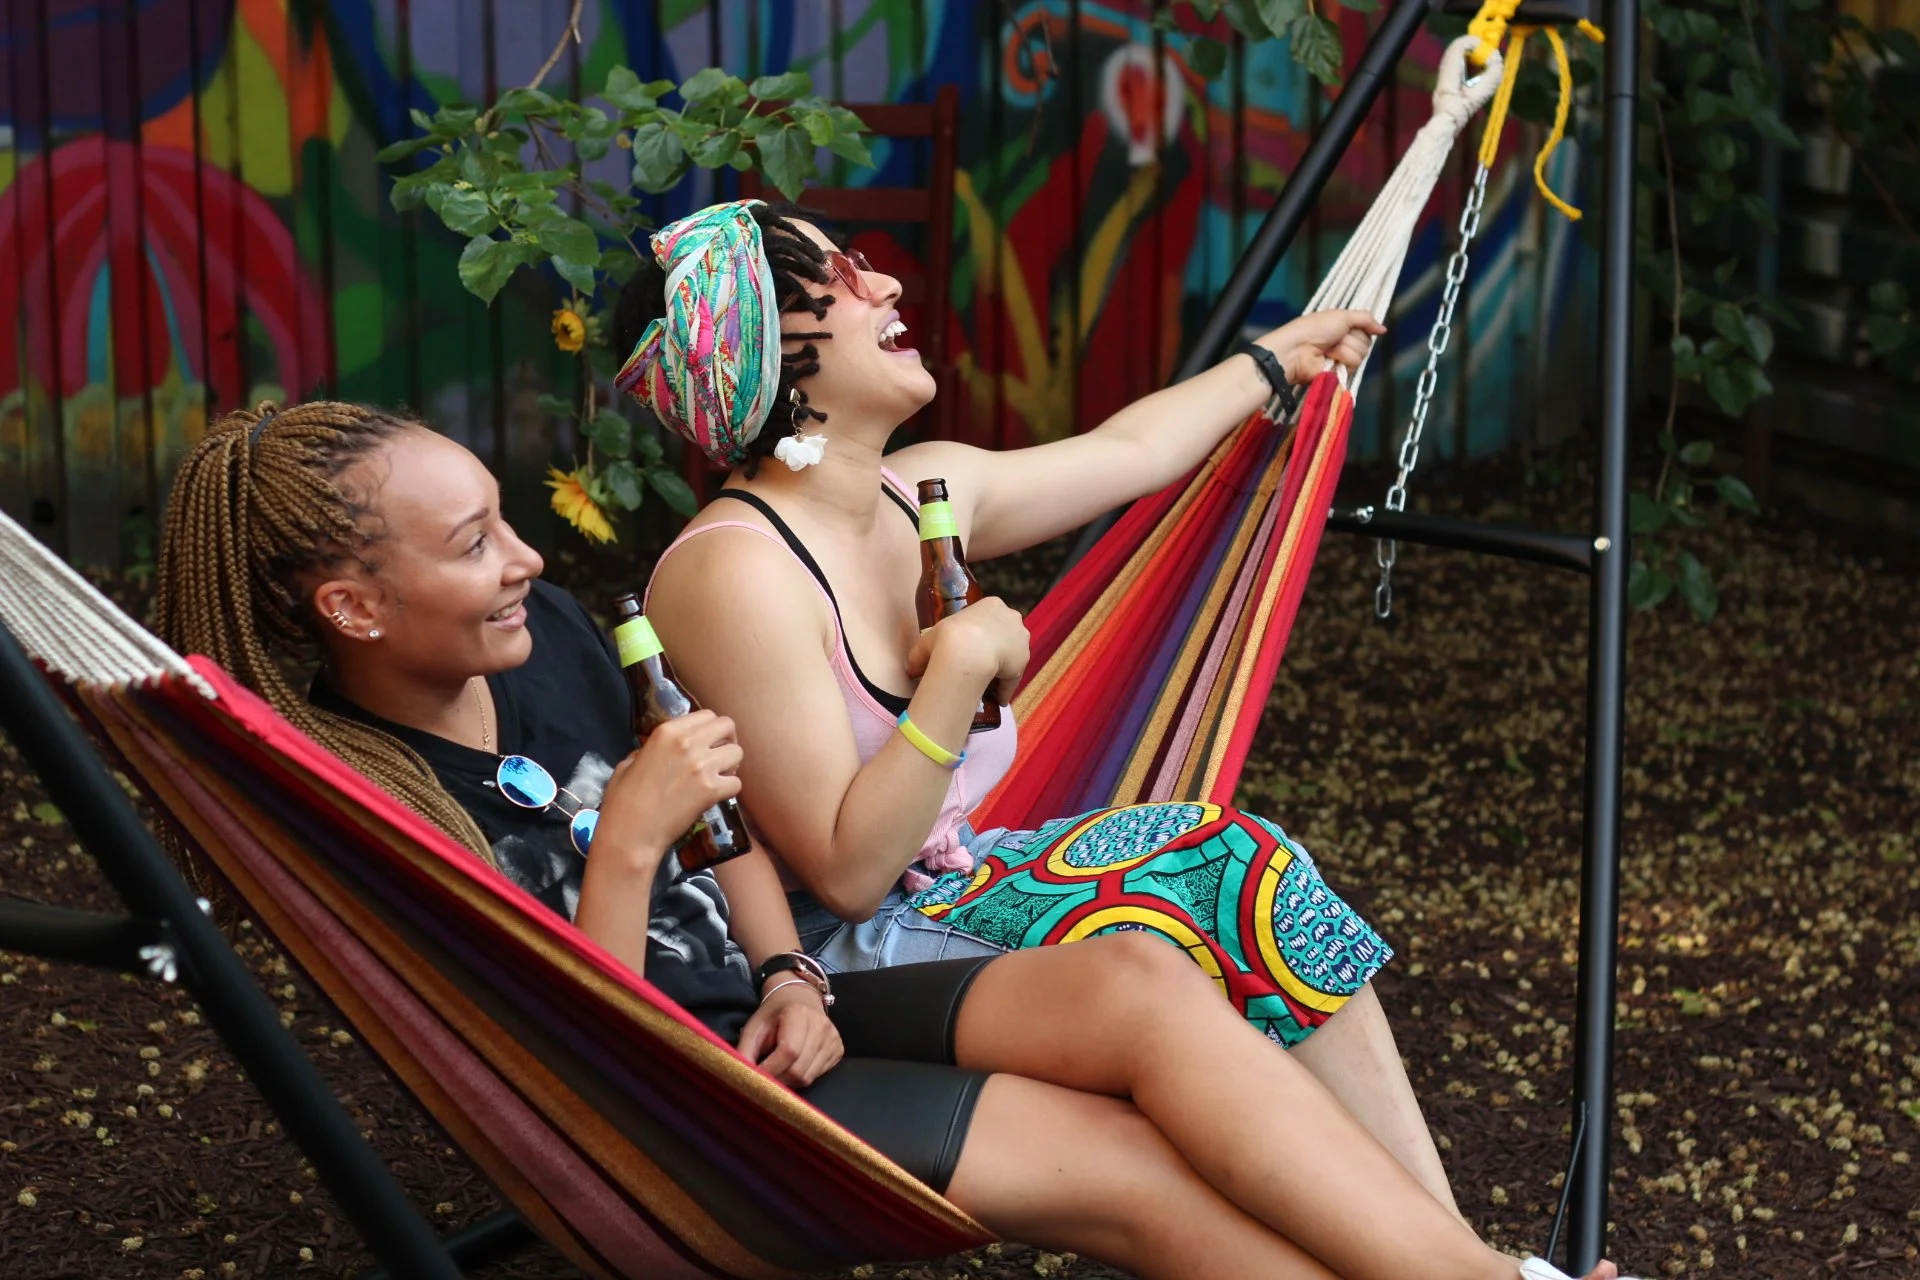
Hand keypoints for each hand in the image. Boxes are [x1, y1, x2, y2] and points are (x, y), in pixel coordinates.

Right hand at [595, 710, 743, 864]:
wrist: (631, 833)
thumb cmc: (622, 801)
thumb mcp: (628, 763)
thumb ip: (648, 750)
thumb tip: (657, 751)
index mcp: (667, 731)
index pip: (706, 715)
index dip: (710, 729)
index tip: (706, 743)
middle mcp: (687, 742)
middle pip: (727, 726)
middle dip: (726, 740)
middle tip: (719, 757)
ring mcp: (701, 765)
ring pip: (737, 752)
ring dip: (731, 765)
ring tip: (718, 777)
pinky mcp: (711, 790)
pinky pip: (737, 783)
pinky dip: (729, 790)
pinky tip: (716, 796)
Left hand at [736, 981, 842, 1085]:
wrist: (799, 998)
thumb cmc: (773, 1014)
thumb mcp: (754, 1027)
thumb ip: (745, 1050)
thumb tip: (741, 1076)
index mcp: (799, 1014)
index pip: (788, 1052)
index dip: (770, 1070)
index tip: (755, 1078)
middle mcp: (821, 1026)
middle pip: (798, 1070)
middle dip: (778, 1080)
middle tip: (765, 1078)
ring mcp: (833, 1038)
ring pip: (808, 1077)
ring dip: (789, 1082)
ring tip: (778, 1071)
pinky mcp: (839, 1049)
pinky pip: (819, 1075)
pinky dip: (803, 1078)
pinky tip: (794, 1065)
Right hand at [904, 596, 1029, 706]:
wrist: (968, 652)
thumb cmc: (947, 638)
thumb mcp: (928, 641)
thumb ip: (920, 655)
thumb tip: (910, 670)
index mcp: (991, 605)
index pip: (988, 619)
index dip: (981, 633)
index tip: (971, 647)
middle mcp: (1010, 617)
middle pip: (1005, 634)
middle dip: (996, 648)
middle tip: (981, 665)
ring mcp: (1021, 638)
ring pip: (1012, 655)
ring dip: (1003, 668)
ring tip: (988, 685)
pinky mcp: (1024, 661)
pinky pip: (1014, 676)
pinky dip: (1006, 688)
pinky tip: (997, 700)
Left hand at [1255, 309, 1386, 383]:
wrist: (1297, 349)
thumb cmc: (1313, 329)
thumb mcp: (1341, 316)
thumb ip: (1365, 319)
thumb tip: (1383, 329)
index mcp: (1343, 328)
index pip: (1365, 329)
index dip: (1361, 328)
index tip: (1349, 326)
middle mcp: (1344, 344)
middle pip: (1366, 342)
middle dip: (1350, 338)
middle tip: (1333, 338)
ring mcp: (1342, 360)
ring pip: (1361, 354)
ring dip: (1344, 349)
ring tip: (1328, 349)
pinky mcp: (1340, 373)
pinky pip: (1353, 366)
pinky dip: (1342, 359)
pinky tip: (1329, 359)